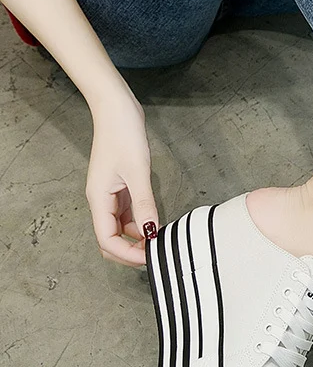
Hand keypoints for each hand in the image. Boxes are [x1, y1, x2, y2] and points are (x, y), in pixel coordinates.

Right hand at [86, 94, 158, 266]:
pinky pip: (127, 214)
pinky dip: (139, 222)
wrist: (117, 110)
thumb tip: (151, 231)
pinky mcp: (120, 187)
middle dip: (129, 251)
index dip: (126, 254)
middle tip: (155, 254)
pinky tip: (155, 222)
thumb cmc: (122, 135)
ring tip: (159, 240)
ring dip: (136, 238)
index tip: (149, 256)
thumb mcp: (137, 171)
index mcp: (99, 199)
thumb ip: (144, 204)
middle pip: (110, 239)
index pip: (106, 240)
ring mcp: (110, 194)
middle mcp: (101, 200)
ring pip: (120, 228)